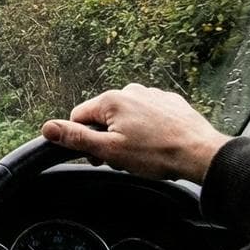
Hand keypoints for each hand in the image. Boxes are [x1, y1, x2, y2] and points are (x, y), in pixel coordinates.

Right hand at [41, 83, 230, 182]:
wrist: (202, 154)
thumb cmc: (157, 154)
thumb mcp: (109, 151)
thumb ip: (76, 137)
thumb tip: (47, 127)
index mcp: (111, 100)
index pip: (79, 117)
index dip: (84, 141)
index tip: (100, 157)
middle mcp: (130, 90)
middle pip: (103, 117)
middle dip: (107, 138)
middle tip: (123, 159)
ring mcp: (152, 94)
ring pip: (126, 116)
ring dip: (127, 133)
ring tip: (144, 152)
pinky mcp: (170, 101)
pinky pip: (147, 114)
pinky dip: (148, 128)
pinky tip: (158, 143)